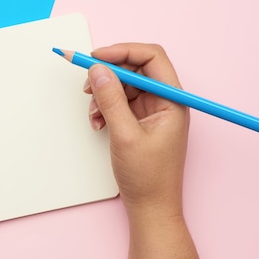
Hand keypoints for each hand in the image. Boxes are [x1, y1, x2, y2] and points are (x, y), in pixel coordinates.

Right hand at [83, 43, 189, 217]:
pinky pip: (118, 102)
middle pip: (134, 69)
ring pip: (123, 86)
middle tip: (87, 83)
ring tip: (93, 112)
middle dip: (108, 74)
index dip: (123, 52)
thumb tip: (98, 70)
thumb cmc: (148, 177)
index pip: (151, 58)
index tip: (96, 57)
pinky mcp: (139, 121)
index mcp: (172, 100)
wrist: (150, 207)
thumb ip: (111, 100)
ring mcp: (151, 111)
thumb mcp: (125, 135)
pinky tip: (97, 122)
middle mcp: (164, 101)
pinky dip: (104, 108)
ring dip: (103, 94)